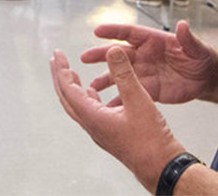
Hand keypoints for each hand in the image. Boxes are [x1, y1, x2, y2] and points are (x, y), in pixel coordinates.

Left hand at [50, 47, 184, 191]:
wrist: (160, 166)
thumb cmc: (150, 140)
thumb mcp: (138, 100)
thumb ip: (124, 74)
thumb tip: (113, 51)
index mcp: (92, 117)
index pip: (68, 89)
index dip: (61, 69)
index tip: (57, 54)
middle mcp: (91, 125)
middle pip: (67, 98)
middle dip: (60, 77)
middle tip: (57, 61)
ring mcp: (99, 130)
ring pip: (78, 105)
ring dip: (73, 87)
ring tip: (71, 74)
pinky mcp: (109, 132)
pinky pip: (90, 111)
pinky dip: (88, 97)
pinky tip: (94, 92)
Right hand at [82, 21, 217, 105]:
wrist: (206, 78)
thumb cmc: (201, 57)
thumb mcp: (197, 48)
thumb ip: (188, 38)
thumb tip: (183, 25)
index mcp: (153, 40)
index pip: (130, 33)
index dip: (114, 31)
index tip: (98, 30)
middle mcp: (144, 55)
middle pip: (118, 54)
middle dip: (101, 55)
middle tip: (85, 58)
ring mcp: (144, 73)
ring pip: (120, 76)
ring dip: (105, 80)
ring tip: (91, 87)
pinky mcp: (147, 90)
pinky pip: (129, 95)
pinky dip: (118, 101)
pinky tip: (107, 108)